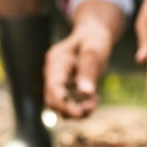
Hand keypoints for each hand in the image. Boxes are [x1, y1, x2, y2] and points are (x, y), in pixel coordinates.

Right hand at [43, 3, 121, 117]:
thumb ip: (89, 71)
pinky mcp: (64, 86)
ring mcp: (57, 80)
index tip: (80, 113)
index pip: (54, 89)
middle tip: (92, 108)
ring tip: (94, 104)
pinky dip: (80, 105)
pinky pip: (68, 101)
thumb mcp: (94, 51)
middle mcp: (52, 73)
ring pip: (60, 104)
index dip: (64, 104)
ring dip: (76, 109)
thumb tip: (86, 93)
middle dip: (70, 110)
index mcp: (56, 62)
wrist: (93, 33)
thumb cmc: (93, 39)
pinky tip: (94, 100)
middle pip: (52, 100)